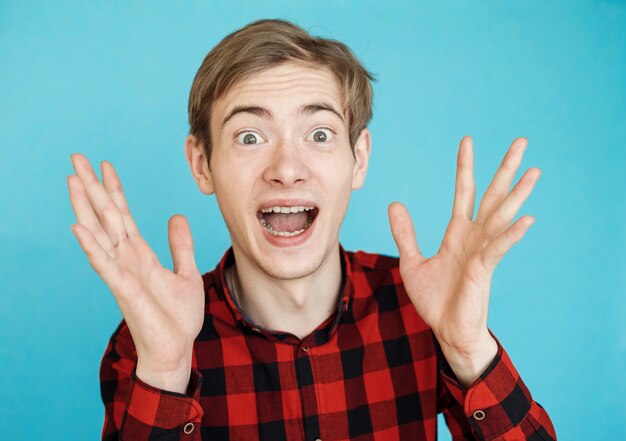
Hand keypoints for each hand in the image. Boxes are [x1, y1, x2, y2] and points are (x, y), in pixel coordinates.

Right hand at [68, 154, 203, 392]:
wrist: (177, 349)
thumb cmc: (177, 317)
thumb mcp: (186, 273)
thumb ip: (180, 246)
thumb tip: (176, 216)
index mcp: (140, 254)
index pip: (123, 215)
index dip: (115, 190)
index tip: (105, 165)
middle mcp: (126, 259)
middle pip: (105, 217)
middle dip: (92, 188)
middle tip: (76, 159)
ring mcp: (122, 274)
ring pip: (99, 234)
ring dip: (85, 207)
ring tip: (72, 182)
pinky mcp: (125, 291)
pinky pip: (105, 265)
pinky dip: (92, 246)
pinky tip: (78, 228)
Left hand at [389, 137, 539, 384]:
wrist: (447, 331)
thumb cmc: (436, 300)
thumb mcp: (412, 262)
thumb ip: (405, 234)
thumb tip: (394, 204)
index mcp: (458, 234)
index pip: (464, 192)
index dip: (465, 167)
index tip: (467, 141)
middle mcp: (474, 238)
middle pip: (492, 196)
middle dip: (505, 169)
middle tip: (521, 142)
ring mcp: (482, 253)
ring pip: (501, 217)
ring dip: (517, 195)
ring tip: (533, 171)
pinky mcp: (483, 272)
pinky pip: (499, 249)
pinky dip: (511, 235)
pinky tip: (527, 219)